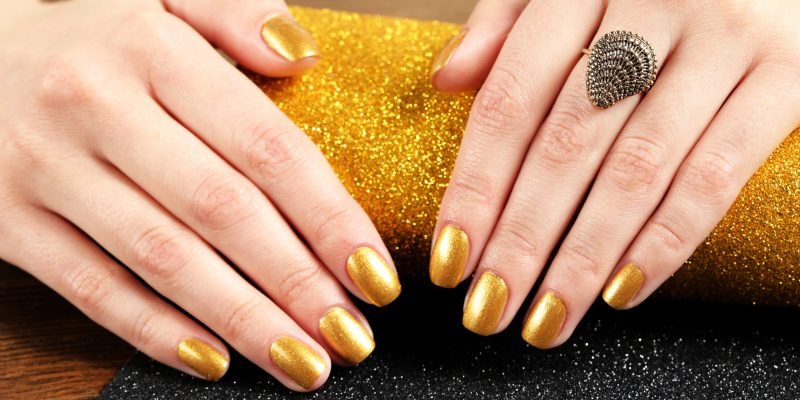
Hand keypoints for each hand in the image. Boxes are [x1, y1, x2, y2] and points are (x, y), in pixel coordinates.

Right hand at [0, 0, 399, 390]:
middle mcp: (96, 107)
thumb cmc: (87, 37)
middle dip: (296, 283)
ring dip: (242, 320)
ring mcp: (46, 169)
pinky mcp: (10, 222)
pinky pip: (92, 289)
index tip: (374, 273)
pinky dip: (155, 332)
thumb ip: (234, 12)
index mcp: (151, 49)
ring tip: (303, 363)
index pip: (265, 145)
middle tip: (350, 337)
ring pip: (163, 260)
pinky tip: (215, 362)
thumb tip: (304, 54)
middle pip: (221, 211)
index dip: (328, 217)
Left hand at [429, 0, 799, 346]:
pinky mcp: (788, 73)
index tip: (449, 258)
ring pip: (637, 171)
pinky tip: (621, 292)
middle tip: (487, 310)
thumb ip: (509, 19)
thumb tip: (448, 79)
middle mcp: (654, 5)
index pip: (511, 99)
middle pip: (568, 144)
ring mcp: (726, 39)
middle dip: (521, 239)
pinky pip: (717, 175)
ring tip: (545, 319)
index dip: (476, 186)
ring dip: (583, 258)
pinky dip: (666, 241)